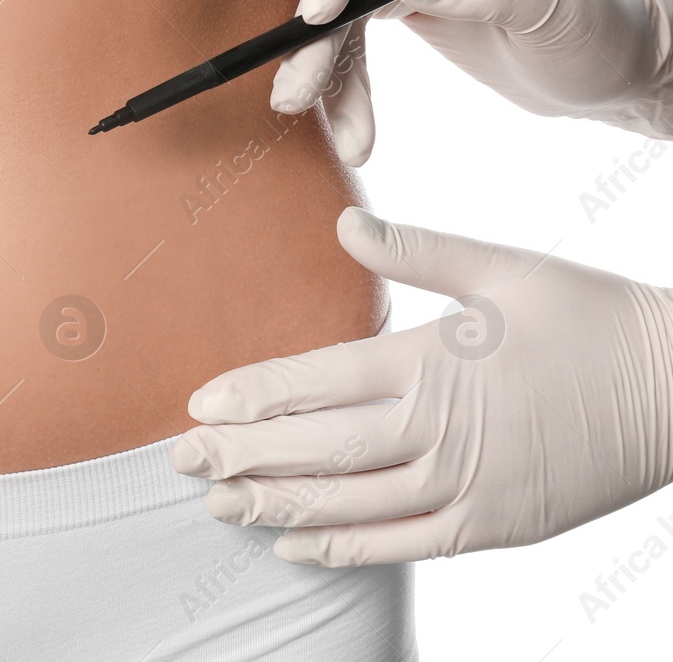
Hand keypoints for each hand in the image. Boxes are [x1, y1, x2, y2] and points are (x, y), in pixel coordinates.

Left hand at [170, 207, 672, 566]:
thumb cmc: (591, 317)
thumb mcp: (508, 268)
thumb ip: (420, 250)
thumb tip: (343, 223)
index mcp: (435, 362)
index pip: (317, 382)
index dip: (252, 397)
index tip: (197, 403)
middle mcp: (439, 430)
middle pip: (318, 449)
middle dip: (242, 454)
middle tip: (178, 459)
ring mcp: (465, 486)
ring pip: (349, 502)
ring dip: (276, 503)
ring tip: (217, 503)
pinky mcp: (491, 526)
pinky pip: (401, 543)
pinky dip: (343, 546)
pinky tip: (294, 545)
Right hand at [273, 0, 672, 164]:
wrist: (617, 70)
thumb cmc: (599, 28)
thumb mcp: (553, 7)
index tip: (319, 16)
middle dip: (313, 35)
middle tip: (295, 93)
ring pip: (339, 18)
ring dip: (325, 75)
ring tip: (330, 129)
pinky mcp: (411, 16)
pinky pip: (356, 50)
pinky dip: (348, 92)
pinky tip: (358, 135)